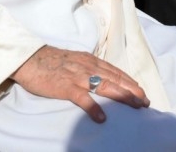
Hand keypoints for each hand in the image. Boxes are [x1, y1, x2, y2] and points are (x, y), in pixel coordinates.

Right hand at [11, 46, 149, 122]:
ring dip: (122, 96)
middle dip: (133, 90)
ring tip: (135, 105)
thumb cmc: (51, 61)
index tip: (141, 92)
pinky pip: (82, 98)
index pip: (115, 72)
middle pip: (115, 79)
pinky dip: (93, 107)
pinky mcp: (65, 87)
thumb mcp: (75, 60)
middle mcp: (88, 67)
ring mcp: (78, 77)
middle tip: (145, 101)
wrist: (30, 59)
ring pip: (105, 86)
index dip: (130, 82)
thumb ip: (89, 67)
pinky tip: (102, 117)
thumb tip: (102, 77)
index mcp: (90, 60)